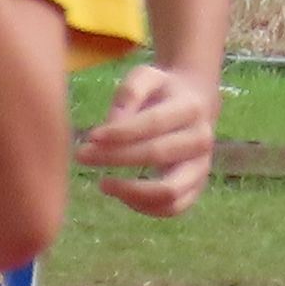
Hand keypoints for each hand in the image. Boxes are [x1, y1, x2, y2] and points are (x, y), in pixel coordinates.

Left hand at [80, 61, 219, 214]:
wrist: (196, 102)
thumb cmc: (162, 90)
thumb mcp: (146, 77)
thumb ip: (129, 94)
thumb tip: (110, 128)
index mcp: (191, 107)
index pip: (154, 122)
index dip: (121, 132)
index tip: (91, 137)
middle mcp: (202, 139)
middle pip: (158, 154)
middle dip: (115, 157)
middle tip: (82, 155)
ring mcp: (202, 166)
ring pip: (170, 191)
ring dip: (131, 192)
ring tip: (103, 183)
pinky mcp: (196, 187)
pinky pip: (173, 208)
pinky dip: (144, 207)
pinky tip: (121, 194)